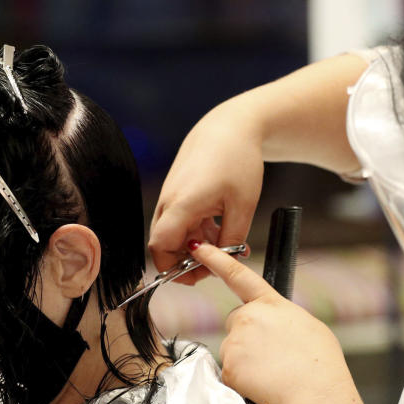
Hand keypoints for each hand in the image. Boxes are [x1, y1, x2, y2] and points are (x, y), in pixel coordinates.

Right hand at [149, 101, 264, 284]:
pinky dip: (197, 232)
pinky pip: (181, 222)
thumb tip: (224, 262)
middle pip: (165, 245)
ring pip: (175, 234)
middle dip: (187, 261)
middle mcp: (169, 201)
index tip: (196, 276)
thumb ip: (232, 239)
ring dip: (196, 246)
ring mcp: (172, 196)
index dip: (173, 268)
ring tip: (226, 245)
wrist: (231, 127)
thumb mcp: (243, 206)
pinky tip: (220, 231)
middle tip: (216, 266)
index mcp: (182, 204)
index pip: (161, 248)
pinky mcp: (178, 193)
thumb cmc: (237, 159)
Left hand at [188, 241, 353, 403]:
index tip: (200, 249)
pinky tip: (265, 383)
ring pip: (233, 350)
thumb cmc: (320, 364)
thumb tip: (274, 327)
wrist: (316, 393)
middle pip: (236, 323)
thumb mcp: (309, 327)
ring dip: (247, 360)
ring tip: (274, 371)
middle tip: (272, 355)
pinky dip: (244, 381)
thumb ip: (283, 319)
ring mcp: (235, 342)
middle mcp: (249, 318)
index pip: (238, 276)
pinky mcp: (228, 367)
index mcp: (271, 304)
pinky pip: (231, 373)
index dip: (217, 259)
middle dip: (247, 337)